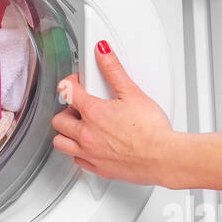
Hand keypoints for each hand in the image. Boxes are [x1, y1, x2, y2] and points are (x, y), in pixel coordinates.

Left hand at [52, 41, 176, 185]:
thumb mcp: (133, 93)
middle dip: (66, 111)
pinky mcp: (99, 169)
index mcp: (93, 113)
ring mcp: (91, 154)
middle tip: (79, 108)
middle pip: (59, 120)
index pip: (67, 91)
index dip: (72, 82)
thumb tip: (103, 52)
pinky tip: (91, 146)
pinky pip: (78, 161)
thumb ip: (114, 70)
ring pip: (61, 143)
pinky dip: (79, 153)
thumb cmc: (151, 130)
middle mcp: (86, 135)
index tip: (79, 82)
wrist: (162, 158)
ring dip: (67, 134)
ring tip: (80, 127)